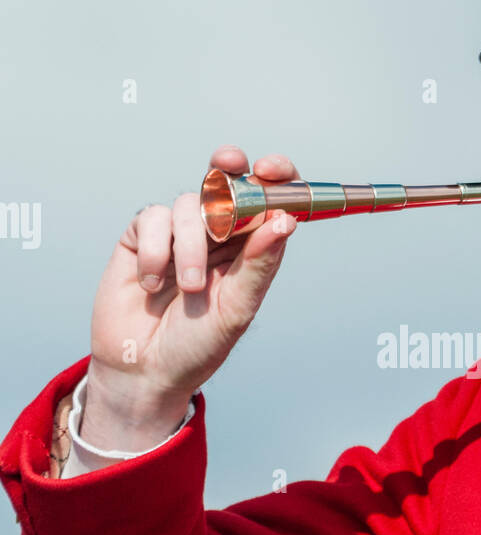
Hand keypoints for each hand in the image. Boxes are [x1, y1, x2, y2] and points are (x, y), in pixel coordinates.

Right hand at [83, 146, 298, 444]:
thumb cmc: (197, 345)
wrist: (144, 371)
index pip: (268, 201)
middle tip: (227, 163)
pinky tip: (152, 283)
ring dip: (191, 246)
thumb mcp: (236, 309)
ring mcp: (178, 234)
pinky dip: (156, 250)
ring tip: (188, 288)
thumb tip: (284, 220)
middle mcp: (217, 235)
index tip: (271, 169)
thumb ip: (258, 265)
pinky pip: (153, 218)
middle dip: (229, 168)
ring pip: (190, 204)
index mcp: (250, 249)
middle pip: (228, 183)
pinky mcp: (141, 238)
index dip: (274, 177)